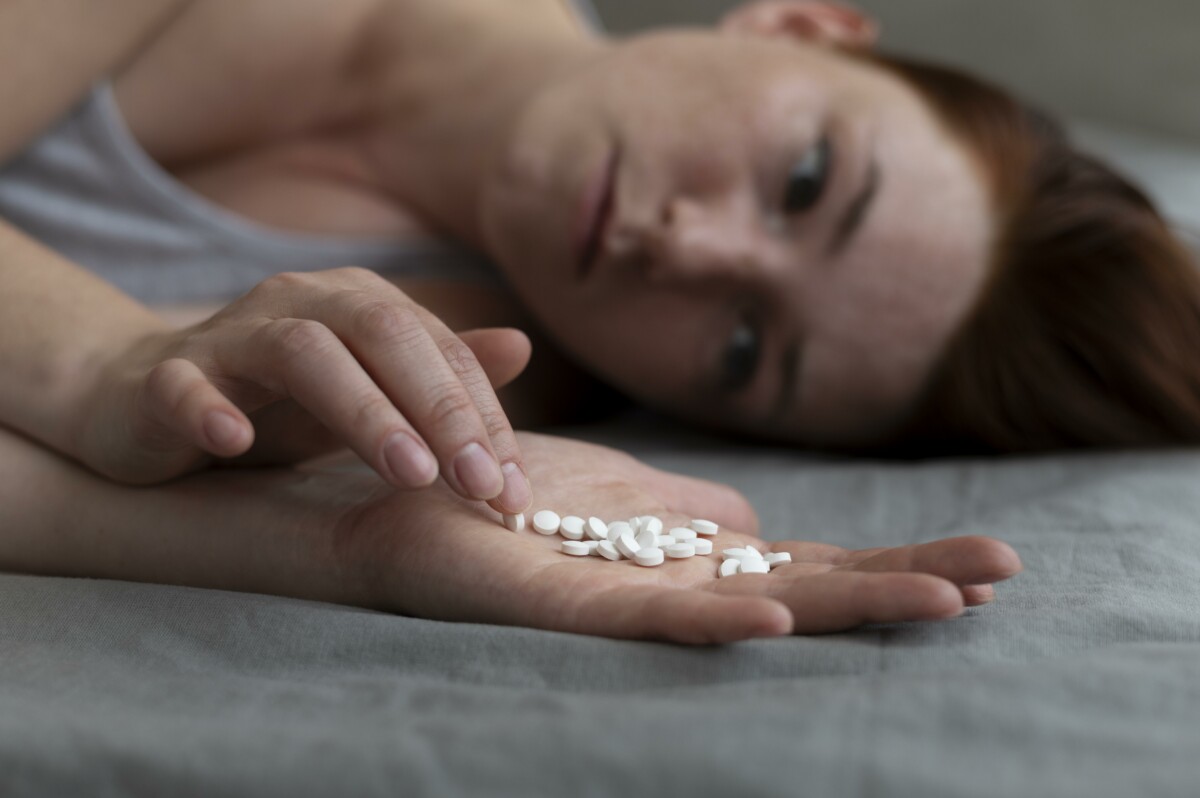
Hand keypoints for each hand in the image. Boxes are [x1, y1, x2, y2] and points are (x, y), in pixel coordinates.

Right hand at [75, 267, 532, 512]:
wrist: (145, 398)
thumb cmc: (276, 402)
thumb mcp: (370, 392)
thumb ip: (438, 374)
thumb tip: (523, 347)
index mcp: (360, 305)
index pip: (441, 352)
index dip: (484, 419)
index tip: (514, 493)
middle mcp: (302, 303)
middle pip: (384, 335)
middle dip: (441, 411)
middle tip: (480, 486)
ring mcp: (230, 335)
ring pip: (302, 352)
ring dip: (362, 410)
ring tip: (409, 474)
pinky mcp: (163, 376)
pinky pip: (182, 384)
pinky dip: (208, 408)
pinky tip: (235, 444)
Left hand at [345, 433, 1022, 641]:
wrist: (394, 498)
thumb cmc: (503, 493)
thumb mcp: (614, 489)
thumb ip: (682, 506)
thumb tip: (750, 521)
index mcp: (686, 555)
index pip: (808, 559)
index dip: (889, 556)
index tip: (979, 557)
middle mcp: (668, 585)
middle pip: (804, 586)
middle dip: (900, 581)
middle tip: (1001, 576)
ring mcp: (623, 601)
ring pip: (750, 609)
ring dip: (841, 605)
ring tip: (938, 600)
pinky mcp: (563, 606)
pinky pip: (646, 618)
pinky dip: (713, 619)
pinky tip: (774, 618)